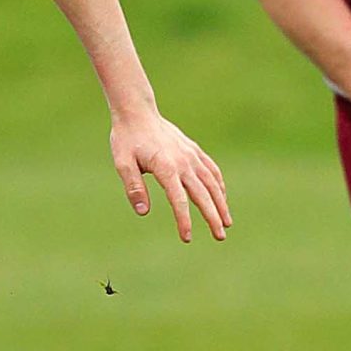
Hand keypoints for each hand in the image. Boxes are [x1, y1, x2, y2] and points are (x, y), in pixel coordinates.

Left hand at [110, 110, 230, 241]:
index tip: (187, 238)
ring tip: (228, 222)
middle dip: (213, 217)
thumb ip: (134, 188)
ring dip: (221, 203)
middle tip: (220, 236)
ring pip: (212, 182)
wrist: (137, 112)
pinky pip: (211, 169)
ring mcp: (191, 155)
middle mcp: (183, 162)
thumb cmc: (127, 140)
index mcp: (165, 167)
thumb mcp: (123, 164)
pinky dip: (219, 184)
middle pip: (202, 194)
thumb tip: (143, 212)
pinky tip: (222, 198)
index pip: (179, 199)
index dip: (184, 220)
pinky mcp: (193, 150)